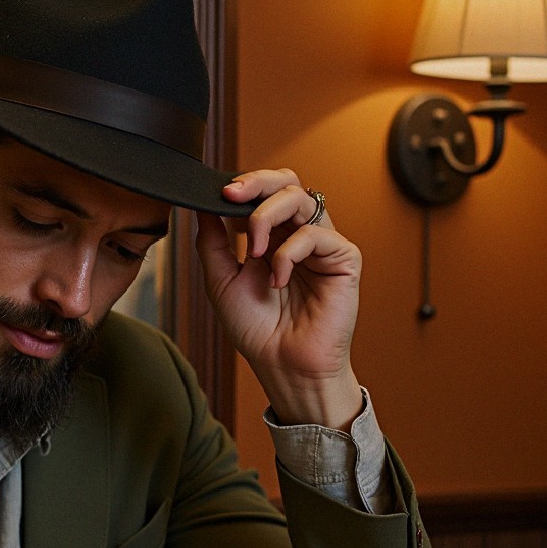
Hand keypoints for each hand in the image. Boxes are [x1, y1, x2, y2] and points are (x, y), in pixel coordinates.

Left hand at [194, 170, 363, 428]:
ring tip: (254, 251)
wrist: (282, 366)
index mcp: (272, 237)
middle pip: (287, 182)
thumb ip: (213, 242)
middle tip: (234, 194)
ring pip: (301, 198)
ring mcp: (322, 245)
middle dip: (258, 181)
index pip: (263, 192)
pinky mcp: (343, 258)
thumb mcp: (221, 281)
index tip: (218, 192)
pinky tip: (278, 280)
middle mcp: (298, 235)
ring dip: (267, 216)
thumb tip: (202, 205)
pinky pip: (315, 234)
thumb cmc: (257, 331)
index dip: (243, 184)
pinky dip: (289, 253)